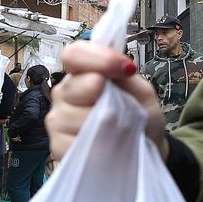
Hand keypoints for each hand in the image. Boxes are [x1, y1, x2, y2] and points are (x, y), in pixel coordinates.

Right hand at [49, 42, 166, 162]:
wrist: (145, 147)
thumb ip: (126, 77)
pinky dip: (94, 146)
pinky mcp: (56, 146)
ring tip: (115, 130)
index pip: (75, 54)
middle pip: (75, 86)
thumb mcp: (142, 92)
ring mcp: (58, 120)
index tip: (126, 69)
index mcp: (83, 74)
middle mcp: (65, 93)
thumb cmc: (140, 115)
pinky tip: (104, 146)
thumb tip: (114, 70)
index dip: (98, 59)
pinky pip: (71, 143)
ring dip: (102, 125)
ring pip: (74, 117)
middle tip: (122, 109)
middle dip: (105, 98)